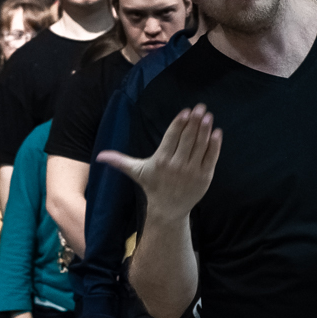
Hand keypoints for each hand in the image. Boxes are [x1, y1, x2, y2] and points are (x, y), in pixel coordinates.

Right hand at [96, 104, 221, 222]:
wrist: (168, 210)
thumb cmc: (152, 186)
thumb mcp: (137, 172)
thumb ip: (120, 161)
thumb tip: (99, 156)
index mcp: (161, 161)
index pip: (171, 138)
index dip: (179, 124)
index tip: (185, 112)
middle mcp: (177, 165)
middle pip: (187, 139)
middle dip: (194, 122)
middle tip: (200, 107)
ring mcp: (192, 171)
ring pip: (200, 147)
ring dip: (205, 130)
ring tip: (207, 116)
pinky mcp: (204, 177)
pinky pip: (211, 158)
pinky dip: (215, 145)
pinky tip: (217, 132)